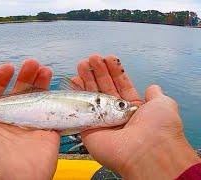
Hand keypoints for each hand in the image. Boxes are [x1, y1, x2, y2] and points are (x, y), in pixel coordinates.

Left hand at [0, 59, 59, 179]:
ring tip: (44, 69)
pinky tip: (56, 88)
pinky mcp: (46, 136)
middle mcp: (7, 123)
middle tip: (32, 63)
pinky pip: (53, 115)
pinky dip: (56, 101)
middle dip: (24, 76)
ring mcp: (27, 129)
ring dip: (40, 84)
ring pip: (36, 101)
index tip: (7, 67)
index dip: (0, 79)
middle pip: (18, 94)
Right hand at [73, 54, 200, 178]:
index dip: (114, 72)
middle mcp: (116, 114)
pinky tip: (74, 80)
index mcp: (133, 108)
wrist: (145, 151)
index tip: (108, 58)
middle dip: (98, 72)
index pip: (121, 85)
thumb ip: (156, 95)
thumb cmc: (158, 128)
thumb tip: (153, 88)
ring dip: (87, 79)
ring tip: (82, 63)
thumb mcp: (163, 105)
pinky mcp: (88, 128)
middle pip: (104, 88)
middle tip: (92, 58)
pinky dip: (76, 94)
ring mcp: (101, 120)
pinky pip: (80, 109)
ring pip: (92, 96)